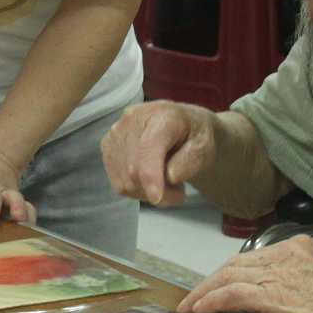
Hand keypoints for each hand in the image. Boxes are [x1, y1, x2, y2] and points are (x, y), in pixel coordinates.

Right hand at [103, 101, 217, 205]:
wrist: (183, 128)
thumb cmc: (194, 137)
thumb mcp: (205, 147)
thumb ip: (191, 160)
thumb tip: (169, 176)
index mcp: (162, 114)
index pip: (149, 147)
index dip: (150, 175)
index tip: (157, 198)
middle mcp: (132, 119)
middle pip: (134, 169)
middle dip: (159, 191)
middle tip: (178, 192)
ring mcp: (116, 133)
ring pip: (124, 181)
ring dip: (147, 193)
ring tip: (165, 182)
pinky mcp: (107, 147)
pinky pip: (118, 184)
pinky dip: (136, 190)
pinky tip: (150, 180)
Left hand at [179, 235, 312, 312]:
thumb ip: (288, 276)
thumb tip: (254, 290)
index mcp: (297, 246)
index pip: (251, 257)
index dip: (228, 273)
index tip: (213, 287)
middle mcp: (286, 252)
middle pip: (236, 262)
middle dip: (211, 281)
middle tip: (194, 298)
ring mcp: (280, 272)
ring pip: (229, 275)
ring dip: (205, 292)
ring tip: (190, 306)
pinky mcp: (274, 293)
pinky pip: (233, 293)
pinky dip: (213, 300)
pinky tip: (200, 310)